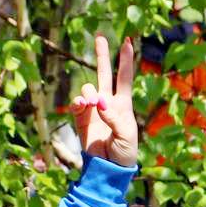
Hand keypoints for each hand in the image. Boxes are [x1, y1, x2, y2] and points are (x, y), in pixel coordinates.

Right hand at [73, 33, 139, 168]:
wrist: (109, 169)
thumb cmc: (124, 153)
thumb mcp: (126, 135)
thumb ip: (114, 118)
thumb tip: (99, 103)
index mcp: (123, 105)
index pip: (124, 78)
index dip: (126, 60)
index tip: (128, 41)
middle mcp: (108, 103)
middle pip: (104, 73)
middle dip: (102, 55)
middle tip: (99, 37)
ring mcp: (93, 110)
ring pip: (88, 88)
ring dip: (89, 93)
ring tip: (93, 105)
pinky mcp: (81, 119)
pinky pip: (76, 104)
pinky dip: (78, 102)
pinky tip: (82, 105)